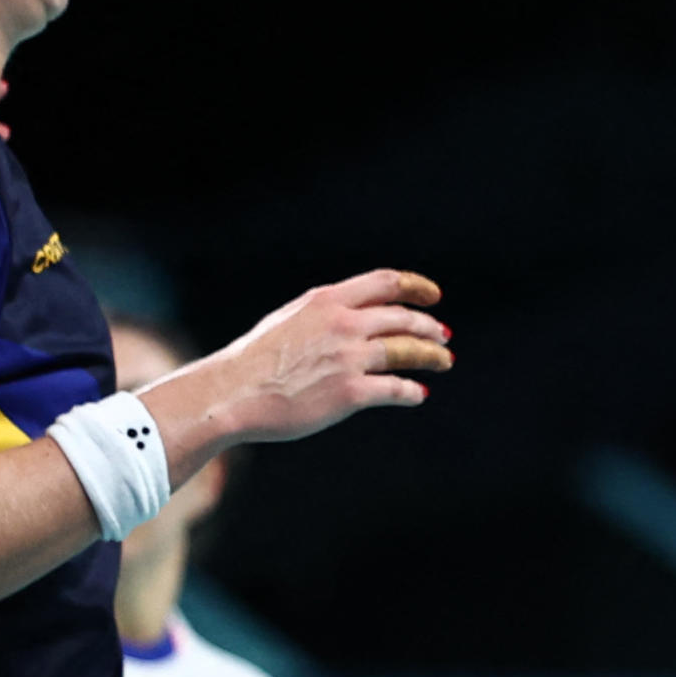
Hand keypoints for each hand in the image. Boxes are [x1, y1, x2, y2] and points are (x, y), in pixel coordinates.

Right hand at [207, 271, 452, 442]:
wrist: (232, 393)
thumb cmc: (255, 361)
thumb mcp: (289, 320)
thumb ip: (324, 316)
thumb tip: (353, 318)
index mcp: (326, 301)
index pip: (385, 283)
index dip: (415, 287)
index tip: (433, 295)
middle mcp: (342, 324)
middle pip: (402, 318)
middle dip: (428, 327)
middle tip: (442, 335)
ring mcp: (348, 357)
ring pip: (407, 351)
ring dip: (431, 356)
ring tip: (443, 360)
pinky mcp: (350, 392)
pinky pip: (395, 388)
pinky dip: (411, 391)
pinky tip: (417, 393)